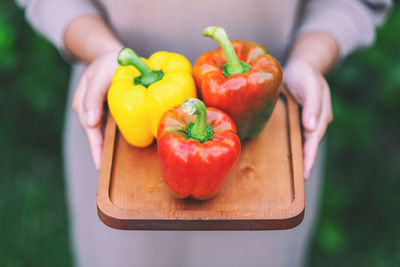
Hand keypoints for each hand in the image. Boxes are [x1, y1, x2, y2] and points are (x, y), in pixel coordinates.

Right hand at [71, 50, 119, 169]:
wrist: (110, 56)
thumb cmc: (108, 64)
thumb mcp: (101, 76)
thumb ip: (93, 97)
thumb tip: (89, 122)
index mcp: (83, 102)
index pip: (90, 129)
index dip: (95, 147)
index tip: (99, 165)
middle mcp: (85, 109)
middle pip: (92, 134)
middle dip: (97, 152)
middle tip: (104, 170)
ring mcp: (93, 110)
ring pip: (97, 132)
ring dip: (101, 147)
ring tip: (106, 164)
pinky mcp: (101, 110)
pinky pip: (103, 126)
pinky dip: (107, 136)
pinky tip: (112, 147)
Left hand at [284, 59, 332, 178]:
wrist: (301, 67)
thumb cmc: (305, 74)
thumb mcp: (310, 85)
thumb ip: (312, 105)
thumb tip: (311, 127)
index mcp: (321, 115)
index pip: (314, 140)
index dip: (309, 156)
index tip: (305, 172)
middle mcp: (315, 121)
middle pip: (310, 145)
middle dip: (306, 163)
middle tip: (299, 181)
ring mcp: (307, 122)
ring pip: (303, 143)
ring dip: (300, 158)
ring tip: (293, 175)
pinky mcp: (298, 120)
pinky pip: (296, 137)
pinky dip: (293, 147)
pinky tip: (286, 157)